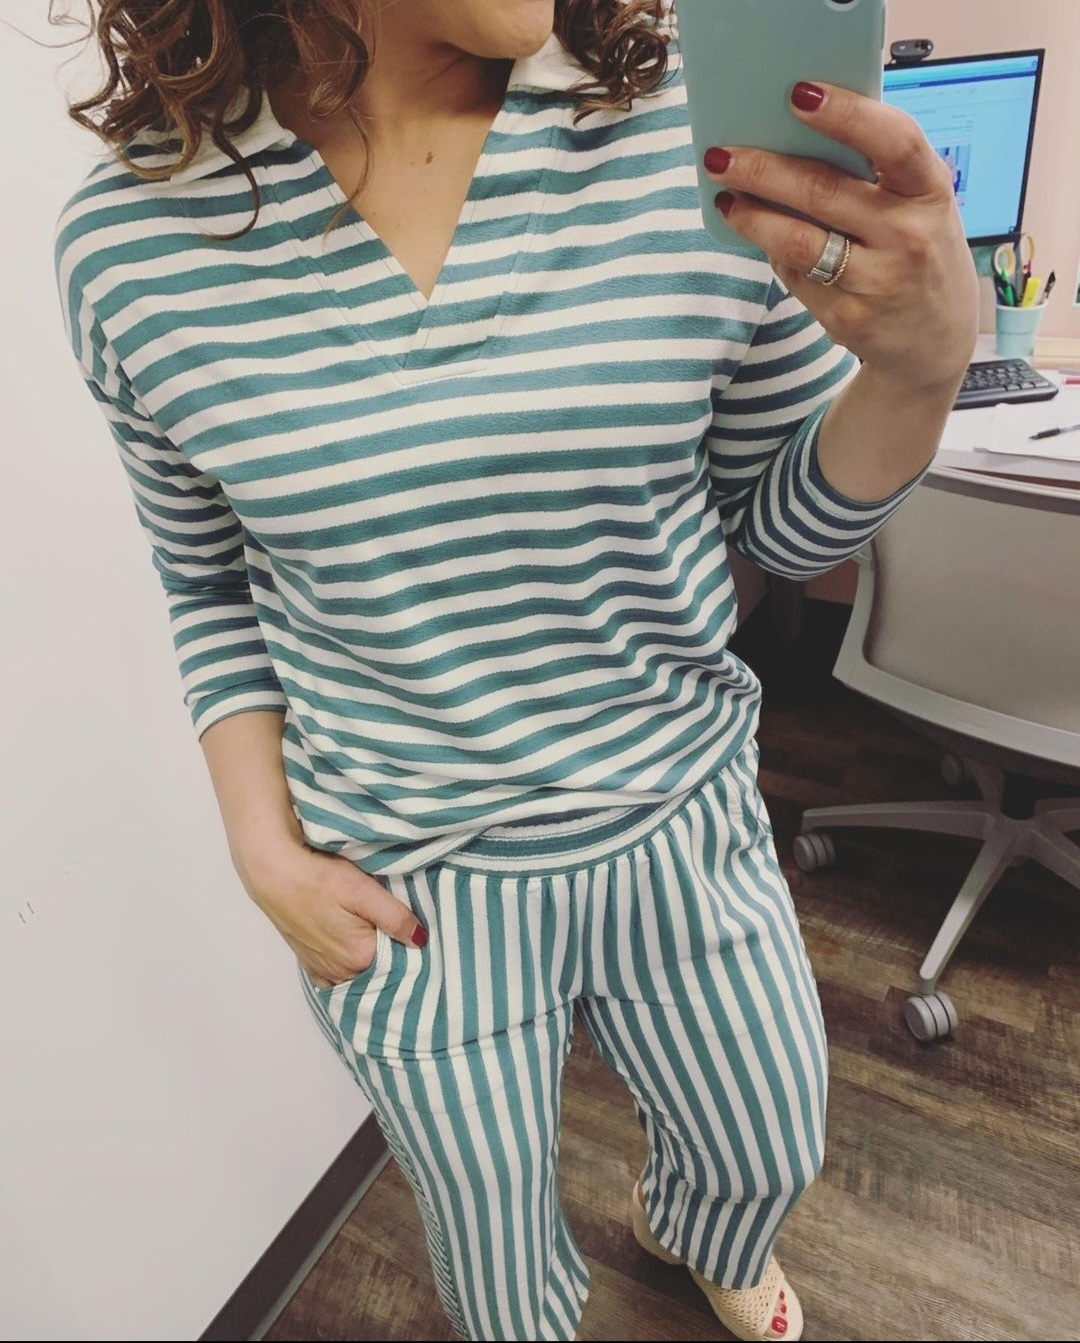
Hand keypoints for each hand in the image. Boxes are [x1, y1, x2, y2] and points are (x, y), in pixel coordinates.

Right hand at [238, 837, 427, 989]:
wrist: (274, 873)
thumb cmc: (319, 878)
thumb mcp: (364, 891)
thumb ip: (395, 917)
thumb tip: (421, 940)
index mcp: (359, 957)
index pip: (400, 964)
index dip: (411, 950)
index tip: (421, 937)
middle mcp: (340, 972)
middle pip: (378, 973)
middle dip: (393, 960)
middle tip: (404, 938)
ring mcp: (322, 970)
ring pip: (358, 977)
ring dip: (371, 966)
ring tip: (384, 944)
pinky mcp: (309, 962)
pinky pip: (335, 979)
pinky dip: (348, 973)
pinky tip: (356, 960)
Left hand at [704, 80, 978, 394]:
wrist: (936, 340)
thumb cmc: (920, 254)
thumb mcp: (920, 206)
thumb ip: (877, 175)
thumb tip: (793, 139)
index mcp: (931, 192)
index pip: (894, 141)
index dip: (846, 115)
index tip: (798, 94)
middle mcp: (909, 236)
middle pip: (823, 191)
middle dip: (763, 170)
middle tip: (721, 156)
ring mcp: (878, 282)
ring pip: (798, 241)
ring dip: (753, 217)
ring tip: (727, 198)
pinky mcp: (847, 318)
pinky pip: (796, 276)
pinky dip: (773, 252)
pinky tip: (759, 235)